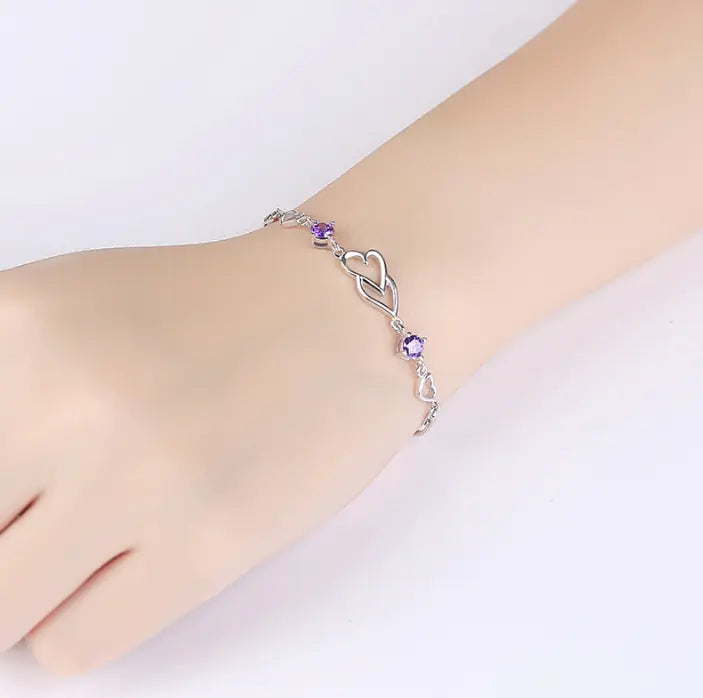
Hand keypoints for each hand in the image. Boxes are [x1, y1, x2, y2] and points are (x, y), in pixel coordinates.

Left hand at [0, 228, 418, 673]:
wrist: (339, 313)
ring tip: (83, 540)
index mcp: (21, 324)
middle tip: (40, 511)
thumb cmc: (212, 308)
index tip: (14, 490)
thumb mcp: (70, 302)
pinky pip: (74, 643)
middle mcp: (74, 401)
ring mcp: (144, 478)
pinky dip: (81, 617)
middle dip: (0, 531)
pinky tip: (130, 563)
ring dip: (27, 587)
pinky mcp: (210, 544)